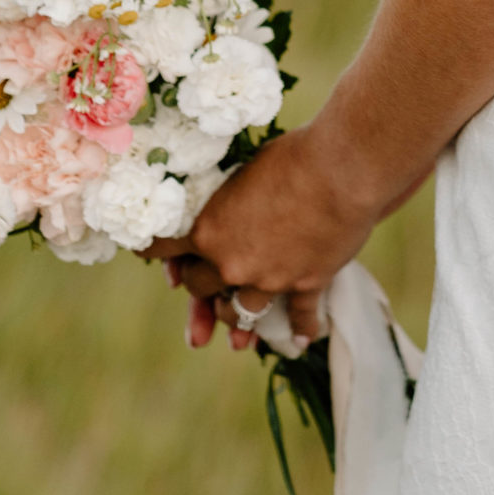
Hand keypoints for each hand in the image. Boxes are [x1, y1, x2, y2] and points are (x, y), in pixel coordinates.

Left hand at [144, 119, 379, 352]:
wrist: (344, 168)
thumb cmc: (293, 155)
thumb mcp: (245, 171)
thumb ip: (229, 199)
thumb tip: (225, 203)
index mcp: (208, 231)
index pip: (165, 249)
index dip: (156, 251)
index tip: (149, 252)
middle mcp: (231, 264)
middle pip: (201, 288)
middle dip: (199, 285)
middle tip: (202, 281)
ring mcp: (269, 281)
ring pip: (240, 312)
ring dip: (237, 317)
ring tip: (239, 326)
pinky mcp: (306, 286)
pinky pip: (299, 318)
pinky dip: (300, 328)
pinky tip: (301, 338)